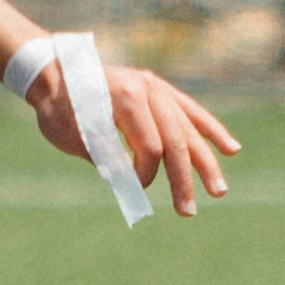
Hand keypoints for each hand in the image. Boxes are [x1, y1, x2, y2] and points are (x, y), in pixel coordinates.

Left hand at [29, 60, 242, 214]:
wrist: (53, 73)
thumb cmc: (59, 110)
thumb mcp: (75, 138)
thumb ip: (108, 159)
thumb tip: (135, 186)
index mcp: (126, 97)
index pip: (150, 145)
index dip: (145, 173)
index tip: (133, 187)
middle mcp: (147, 88)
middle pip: (175, 140)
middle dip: (184, 178)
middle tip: (188, 211)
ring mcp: (157, 88)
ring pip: (187, 129)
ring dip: (205, 162)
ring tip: (219, 190)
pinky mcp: (160, 91)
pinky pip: (191, 112)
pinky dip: (210, 131)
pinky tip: (231, 149)